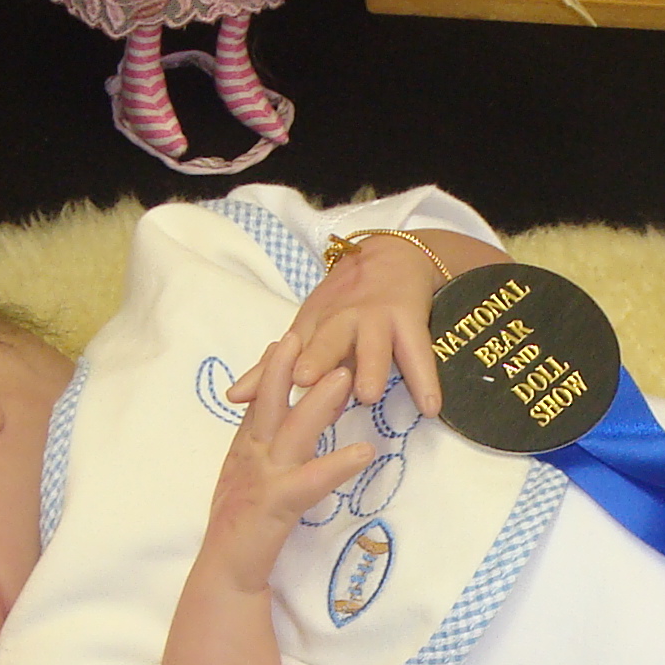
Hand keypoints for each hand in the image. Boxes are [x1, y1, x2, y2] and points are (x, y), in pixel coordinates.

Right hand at [203, 334, 375, 594]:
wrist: (226, 574)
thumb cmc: (243, 532)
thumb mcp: (250, 484)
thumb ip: (263, 456)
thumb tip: (285, 433)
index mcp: (245, 452)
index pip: (261, 403)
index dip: (274, 370)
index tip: (288, 339)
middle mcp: (250, 458)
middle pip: (270, 403)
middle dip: (288, 367)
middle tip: (309, 332)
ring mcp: (262, 479)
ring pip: (292, 432)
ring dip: (318, 403)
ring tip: (346, 377)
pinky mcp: (275, 505)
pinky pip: (311, 481)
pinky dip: (336, 464)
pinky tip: (364, 451)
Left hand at [231, 232, 461, 415]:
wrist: (392, 256)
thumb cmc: (343, 304)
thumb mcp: (305, 332)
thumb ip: (271, 369)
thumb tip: (232, 399)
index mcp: (314, 326)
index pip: (293, 352)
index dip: (277, 370)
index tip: (259, 397)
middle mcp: (344, 321)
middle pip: (329, 340)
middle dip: (318, 357)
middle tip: (307, 380)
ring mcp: (378, 320)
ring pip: (374, 344)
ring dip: (371, 366)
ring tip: (368, 394)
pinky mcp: (410, 321)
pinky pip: (419, 354)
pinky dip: (426, 381)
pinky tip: (432, 408)